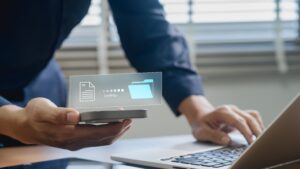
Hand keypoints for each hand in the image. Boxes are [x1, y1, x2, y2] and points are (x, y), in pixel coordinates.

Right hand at [0, 98, 131, 149]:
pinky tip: (111, 124)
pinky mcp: (75, 139)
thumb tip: (75, 115)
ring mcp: (75, 142)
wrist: (24, 126)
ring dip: (115, 131)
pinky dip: (107, 132)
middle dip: (120, 129)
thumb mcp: (43, 110)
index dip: (114, 127)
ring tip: (126, 122)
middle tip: (131, 118)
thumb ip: (59, 114)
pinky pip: (96, 138)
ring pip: (101, 140)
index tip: (126, 119)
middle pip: (103, 138)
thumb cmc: (33, 116)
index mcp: (67, 135)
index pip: (97, 133)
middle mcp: (74, 141)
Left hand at [179, 96, 263, 144]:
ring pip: (253, 116)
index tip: (250, 142)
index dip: (246, 131)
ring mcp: (236, 110)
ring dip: (258, 128)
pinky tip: (258, 134)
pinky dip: (257, 125)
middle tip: (259, 144)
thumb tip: (227, 140)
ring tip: (260, 140)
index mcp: (221, 112)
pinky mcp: (240, 114)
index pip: (238, 121)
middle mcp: (231, 109)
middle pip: (248, 118)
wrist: (200, 117)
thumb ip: (213, 136)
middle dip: (256, 131)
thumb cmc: (201, 125)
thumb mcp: (201, 132)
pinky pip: (253, 117)